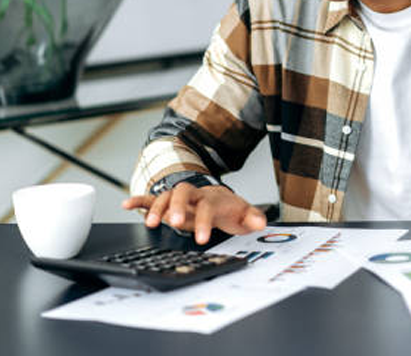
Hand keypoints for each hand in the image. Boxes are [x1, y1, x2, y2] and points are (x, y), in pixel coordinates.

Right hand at [122, 183, 265, 244]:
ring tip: (150, 223)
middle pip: (183, 193)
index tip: (202, 239)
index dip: (204, 222)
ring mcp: (180, 198)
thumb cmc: (230, 209)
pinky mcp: (169, 203)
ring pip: (166, 196)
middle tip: (174, 223)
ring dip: (157, 207)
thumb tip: (260, 222)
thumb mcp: (245, 215)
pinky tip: (126, 205)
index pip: (208, 208)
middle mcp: (195, 196)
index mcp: (213, 199)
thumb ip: (253, 218)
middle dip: (178, 207)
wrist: (221, 198)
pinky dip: (139, 200)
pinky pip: (151, 198)